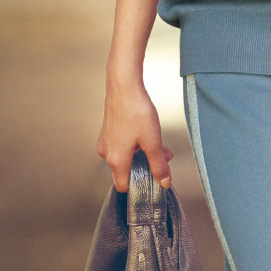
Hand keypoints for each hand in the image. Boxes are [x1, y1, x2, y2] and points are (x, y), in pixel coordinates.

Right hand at [97, 78, 173, 192]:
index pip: (123, 186)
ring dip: (145, 154)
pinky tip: (149, 135)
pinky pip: (124, 145)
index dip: (139, 188)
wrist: (124, 83)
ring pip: (128, 157)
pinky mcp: (109, 130)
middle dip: (148, 167)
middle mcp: (107, 152)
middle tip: (163, 160)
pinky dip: (138, 144)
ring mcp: (107, 140)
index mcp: (116, 160)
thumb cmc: (135, 110)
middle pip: (128, 171)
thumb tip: (164, 182)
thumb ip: (159, 165)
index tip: (152, 183)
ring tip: (161, 146)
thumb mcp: (153, 143)